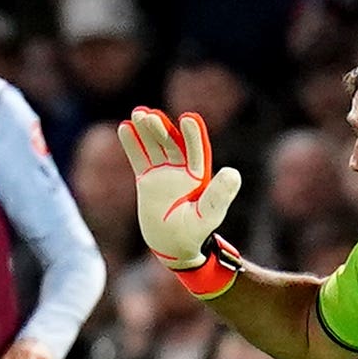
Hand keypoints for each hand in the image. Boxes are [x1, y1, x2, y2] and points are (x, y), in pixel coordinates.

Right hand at [117, 108, 240, 271]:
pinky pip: (138, 158)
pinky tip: (124, 127)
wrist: (174, 246)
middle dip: (161, 128)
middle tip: (150, 114)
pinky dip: (132, 143)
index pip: (196, 150)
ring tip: (137, 112)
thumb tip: (233, 173)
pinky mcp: (147, 180)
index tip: (188, 118)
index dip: (192, 135)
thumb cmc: (194, 234)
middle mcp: (181, 170)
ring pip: (154, 146)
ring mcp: (163, 173)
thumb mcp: (208, 216)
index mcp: (199, 176)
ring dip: (146, 130)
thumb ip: (219, 195)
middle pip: (171, 143)